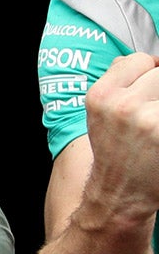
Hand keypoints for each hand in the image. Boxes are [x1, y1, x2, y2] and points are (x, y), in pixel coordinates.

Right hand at [79, 52, 158, 219]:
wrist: (120, 194)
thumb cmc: (115, 152)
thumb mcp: (101, 113)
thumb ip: (119, 81)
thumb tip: (152, 61)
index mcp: (101, 96)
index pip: (141, 60)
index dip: (151, 72)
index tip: (151, 91)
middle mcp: (122, 106)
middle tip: (152, 114)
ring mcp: (148, 121)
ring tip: (155, 126)